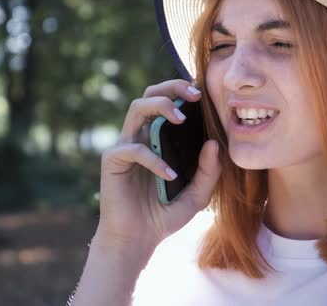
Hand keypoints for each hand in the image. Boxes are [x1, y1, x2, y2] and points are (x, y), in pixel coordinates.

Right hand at [96, 79, 221, 252]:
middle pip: (149, 94)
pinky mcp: (112, 161)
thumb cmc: (163, 215)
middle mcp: (141, 137)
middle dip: (172, 87)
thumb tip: (214, 143)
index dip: (183, 91)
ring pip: (137, 108)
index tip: (204, 94)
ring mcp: (125, 146)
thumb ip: (208, 173)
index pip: (167, 103)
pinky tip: (169, 175)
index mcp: (158, 139)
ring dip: (160, 107)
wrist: (136, 240)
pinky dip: (154, 159)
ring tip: (181, 119)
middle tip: (194, 94)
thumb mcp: (196, 196)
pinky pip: (133, 149)